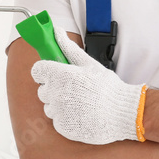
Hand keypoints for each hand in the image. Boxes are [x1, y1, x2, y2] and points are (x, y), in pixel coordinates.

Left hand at [31, 26, 145, 144]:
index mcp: (62, 75)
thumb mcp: (89, 64)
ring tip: (79, 103)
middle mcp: (57, 93)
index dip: (45, 71)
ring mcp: (59, 111)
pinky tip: (80, 114)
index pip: (37, 71)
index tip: (53, 73)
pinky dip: (65, 118)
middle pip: (43, 89)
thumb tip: (57, 32)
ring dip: (59, 104)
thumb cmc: (107, 88)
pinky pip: (57, 120)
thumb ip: (69, 48)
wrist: (121, 113)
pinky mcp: (62, 127)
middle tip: (73, 89)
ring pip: (49, 106)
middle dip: (54, 88)